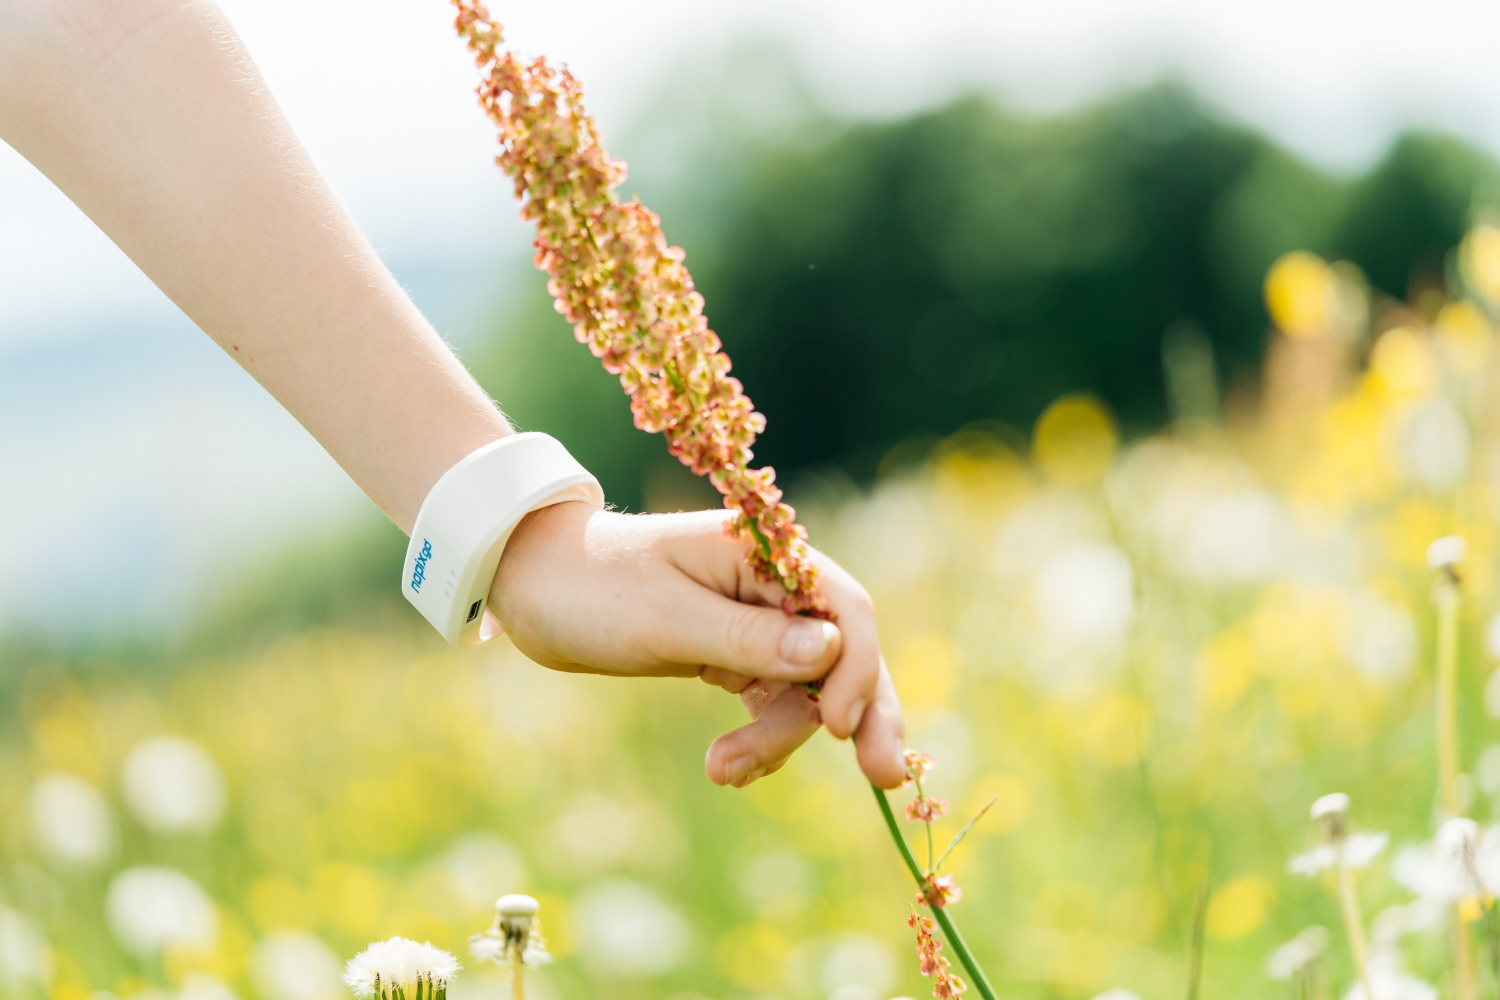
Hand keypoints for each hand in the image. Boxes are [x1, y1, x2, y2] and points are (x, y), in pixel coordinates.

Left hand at [489, 502, 906, 788]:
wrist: (531, 587)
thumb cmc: (591, 588)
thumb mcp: (666, 618)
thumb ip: (750, 638)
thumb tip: (832, 654)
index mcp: (763, 555)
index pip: (844, 609)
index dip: (857, 667)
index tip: (840, 727)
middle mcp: (771, 585)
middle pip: (843, 652)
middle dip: (862, 714)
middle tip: (885, 778)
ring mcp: (756, 621)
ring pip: (806, 689)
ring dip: (780, 739)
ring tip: (722, 772)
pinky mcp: (734, 652)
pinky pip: (774, 701)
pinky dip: (762, 739)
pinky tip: (730, 768)